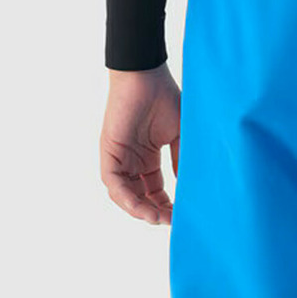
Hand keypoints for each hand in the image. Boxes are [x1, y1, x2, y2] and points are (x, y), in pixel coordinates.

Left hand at [100, 65, 181, 224]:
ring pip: (124, 195)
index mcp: (148, 157)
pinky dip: (126, 198)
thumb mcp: (180, 135)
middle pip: (139, 197)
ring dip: (140, 210)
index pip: (154, 191)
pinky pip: (113, 183)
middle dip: (155, 212)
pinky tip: (142, 207)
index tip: (182, 217)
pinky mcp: (109, 152)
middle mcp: (132, 161)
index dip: (166, 206)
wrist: (147, 74)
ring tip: (158, 219)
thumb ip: (182, 161)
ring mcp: (119, 157)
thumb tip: (187, 188)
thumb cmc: (165, 98)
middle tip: (172, 222)